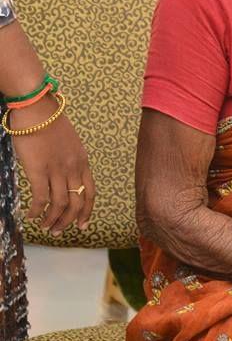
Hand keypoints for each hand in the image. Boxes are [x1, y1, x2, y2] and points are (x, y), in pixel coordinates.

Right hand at [9, 97, 94, 235]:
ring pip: (60, 204)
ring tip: (46, 228)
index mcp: (82, 161)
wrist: (38, 109)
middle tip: (58, 232)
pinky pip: (41, 198)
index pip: (90, 192)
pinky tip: (32, 217)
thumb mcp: (69, 142)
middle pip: (76, 202)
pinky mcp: (39, 170)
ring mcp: (57, 169)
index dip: (86, 211)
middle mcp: (73, 167)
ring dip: (53, 220)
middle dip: (69, 221)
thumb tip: (63, 175)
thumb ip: (69, 159)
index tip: (82, 224)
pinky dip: (38, 211)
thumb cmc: (49, 123)